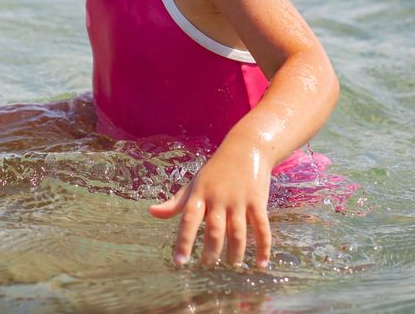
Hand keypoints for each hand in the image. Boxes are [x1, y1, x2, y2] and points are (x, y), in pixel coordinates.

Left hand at [149, 137, 274, 268]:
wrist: (246, 148)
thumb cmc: (215, 171)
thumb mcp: (195, 184)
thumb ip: (176, 202)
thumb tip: (152, 212)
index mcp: (200, 194)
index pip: (188, 219)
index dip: (184, 241)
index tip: (180, 261)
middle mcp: (219, 198)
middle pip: (214, 230)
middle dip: (211, 251)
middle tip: (207, 264)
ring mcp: (239, 201)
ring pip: (237, 232)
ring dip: (235, 252)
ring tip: (231, 265)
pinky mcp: (258, 202)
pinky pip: (261, 228)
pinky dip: (263, 247)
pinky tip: (261, 264)